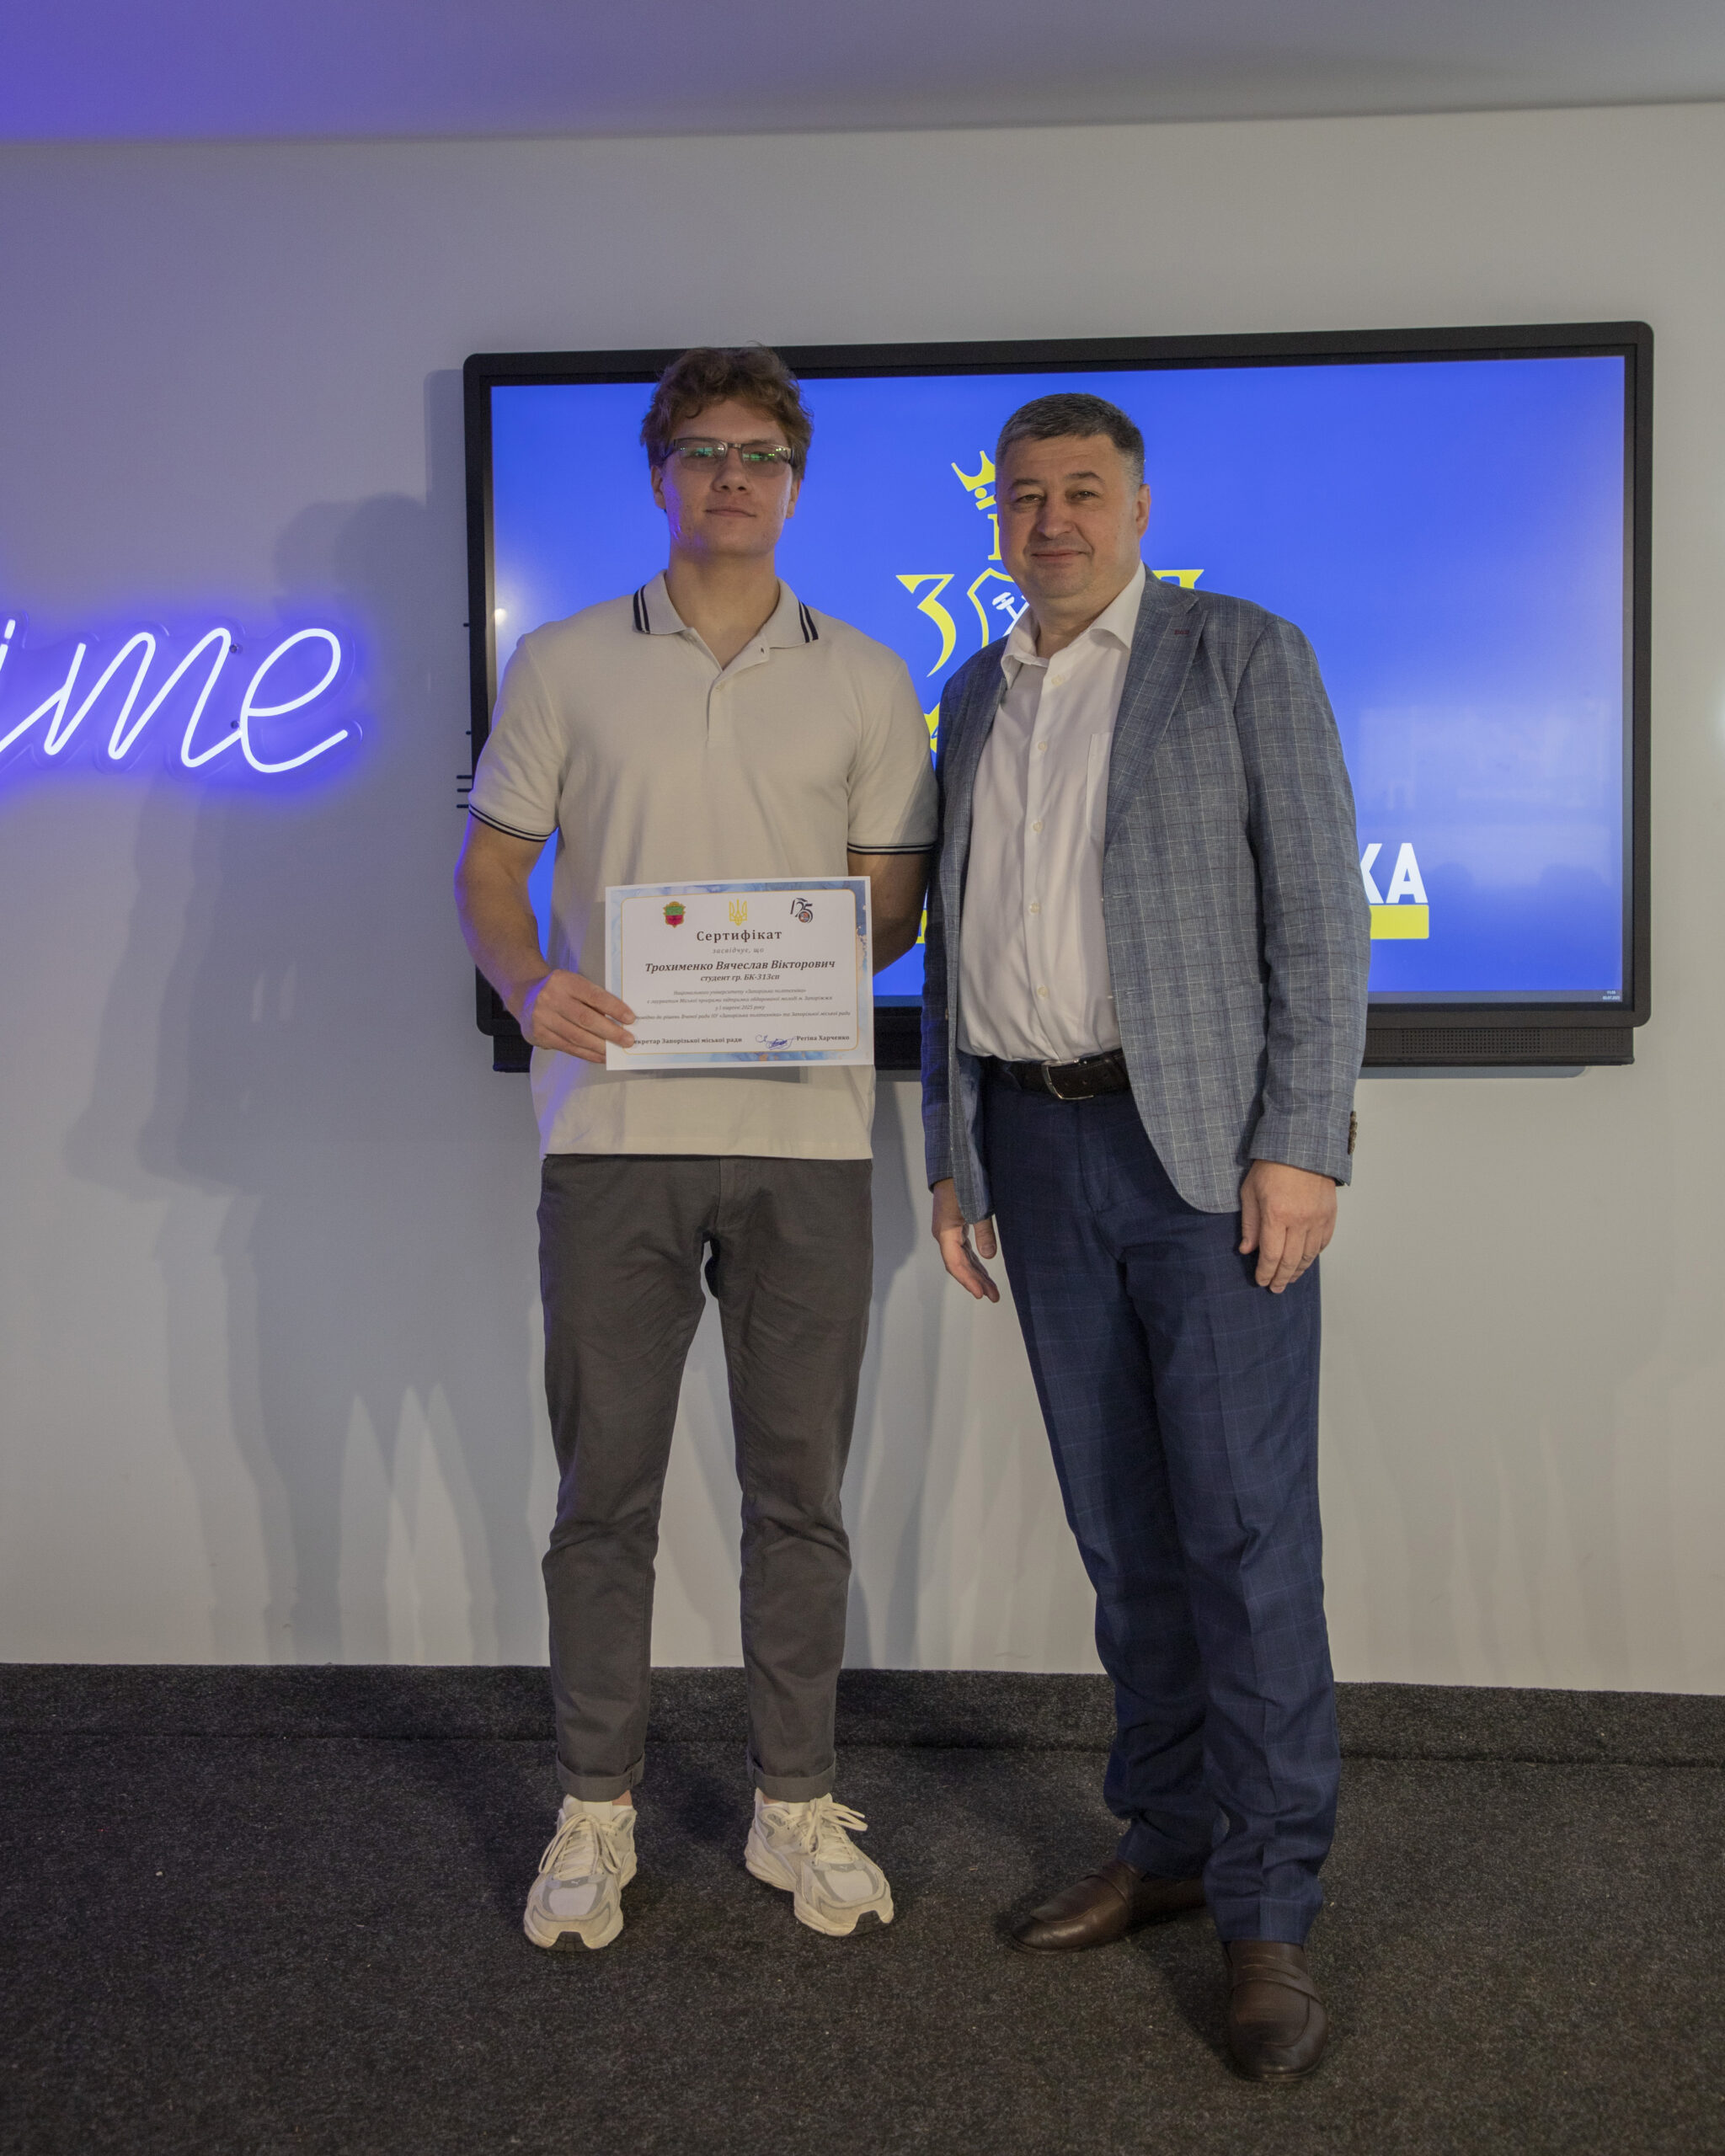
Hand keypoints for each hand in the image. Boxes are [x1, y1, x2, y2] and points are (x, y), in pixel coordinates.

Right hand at [516, 970, 634, 1062]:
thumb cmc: (558, 990)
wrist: (524, 994)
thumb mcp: (573, 985)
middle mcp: (550, 998)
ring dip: (600, 1047)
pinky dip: (587, 1054)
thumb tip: (620, 1021)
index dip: (613, 1008)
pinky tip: (600, 1056)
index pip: (593, 995)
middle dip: (610, 1032)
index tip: (630, 1019)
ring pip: (576, 1037)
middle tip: (628, 1040)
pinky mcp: (538, 1035)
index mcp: (564, 981)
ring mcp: (542, 1018)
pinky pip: (567, 1047)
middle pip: (585, 1019)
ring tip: (616, 1051)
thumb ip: (592, 999)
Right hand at [931, 1177, 999, 1302]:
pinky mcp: (954, 1224)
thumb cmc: (963, 1182)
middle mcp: (944, 1234)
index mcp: (946, 1232)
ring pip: (962, 1258)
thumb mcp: (977, 1208)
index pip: (956, 1264)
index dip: (968, 1281)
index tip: (981, 1294)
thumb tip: (988, 1257)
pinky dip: (973, 1260)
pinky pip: (963, 1249)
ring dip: (976, 1272)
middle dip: (976, 1281)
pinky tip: (983, 1268)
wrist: (953, 1162)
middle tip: (993, 1296)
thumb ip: (984, 1232)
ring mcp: (948, 1230)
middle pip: (959, 1264)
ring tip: (991, 1288)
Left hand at [1238, 1160, 1335, 1293]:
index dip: (1265, 1272)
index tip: (1261, 1281)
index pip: (1271, 1255)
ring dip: (1299, 1270)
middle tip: (1275, 1288)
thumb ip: (1250, 1224)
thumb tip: (1247, 1250)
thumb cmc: (1271, 1165)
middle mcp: (1300, 1220)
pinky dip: (1314, 1255)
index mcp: (1276, 1214)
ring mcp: (1318, 1218)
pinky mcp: (1330, 1214)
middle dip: (1281, 1278)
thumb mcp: (1250, 1192)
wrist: (1301, 1144)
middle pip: (1291, 1261)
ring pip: (1309, 1255)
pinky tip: (1305, 1260)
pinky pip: (1323, 1242)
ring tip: (1289, 1278)